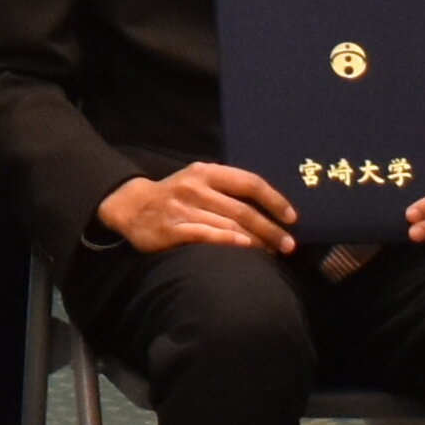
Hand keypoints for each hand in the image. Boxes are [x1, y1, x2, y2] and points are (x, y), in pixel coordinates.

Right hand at [98, 162, 295, 254]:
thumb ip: (228, 188)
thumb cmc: (177, 196)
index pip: (249, 183)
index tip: (292, 218)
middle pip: (242, 210)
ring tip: (272, 253)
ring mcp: (182, 208)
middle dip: (270, 229)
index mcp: (206, 172)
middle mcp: (195, 188)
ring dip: (255, 241)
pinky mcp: (170, 229)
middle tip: (289, 245)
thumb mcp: (199, 180)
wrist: (132, 207)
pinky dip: (227, 241)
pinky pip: (204, 235)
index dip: (274, 200)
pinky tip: (244, 248)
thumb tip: (270, 206)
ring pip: (228, 225)